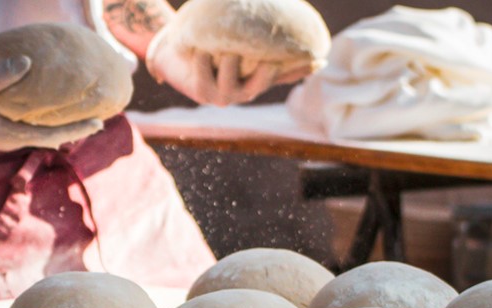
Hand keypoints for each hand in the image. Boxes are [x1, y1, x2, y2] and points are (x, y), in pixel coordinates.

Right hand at [0, 56, 103, 150]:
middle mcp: (8, 136)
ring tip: (81, 113)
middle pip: (50, 134)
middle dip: (74, 127)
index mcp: (7, 135)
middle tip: (101, 118)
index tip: (100, 123)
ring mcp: (1, 130)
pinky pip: (26, 119)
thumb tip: (26, 62)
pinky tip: (48, 103)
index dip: (76, 129)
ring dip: (60, 122)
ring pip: (39, 129)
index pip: (51, 135)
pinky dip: (41, 114)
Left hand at [146, 27, 312, 105]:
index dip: (299, 70)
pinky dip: (204, 65)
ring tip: (227, 50)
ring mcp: (222, 95)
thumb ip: (259, 34)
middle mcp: (243, 90)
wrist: (173, 50)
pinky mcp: (201, 94)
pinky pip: (204, 81)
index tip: (317, 59)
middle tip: (268, 57)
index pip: (283, 75)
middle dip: (265, 73)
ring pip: (232, 86)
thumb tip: (289, 27)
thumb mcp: (236, 36)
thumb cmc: (209, 41)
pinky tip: (202, 51)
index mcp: (256, 77)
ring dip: (230, 66)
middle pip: (260, 85)